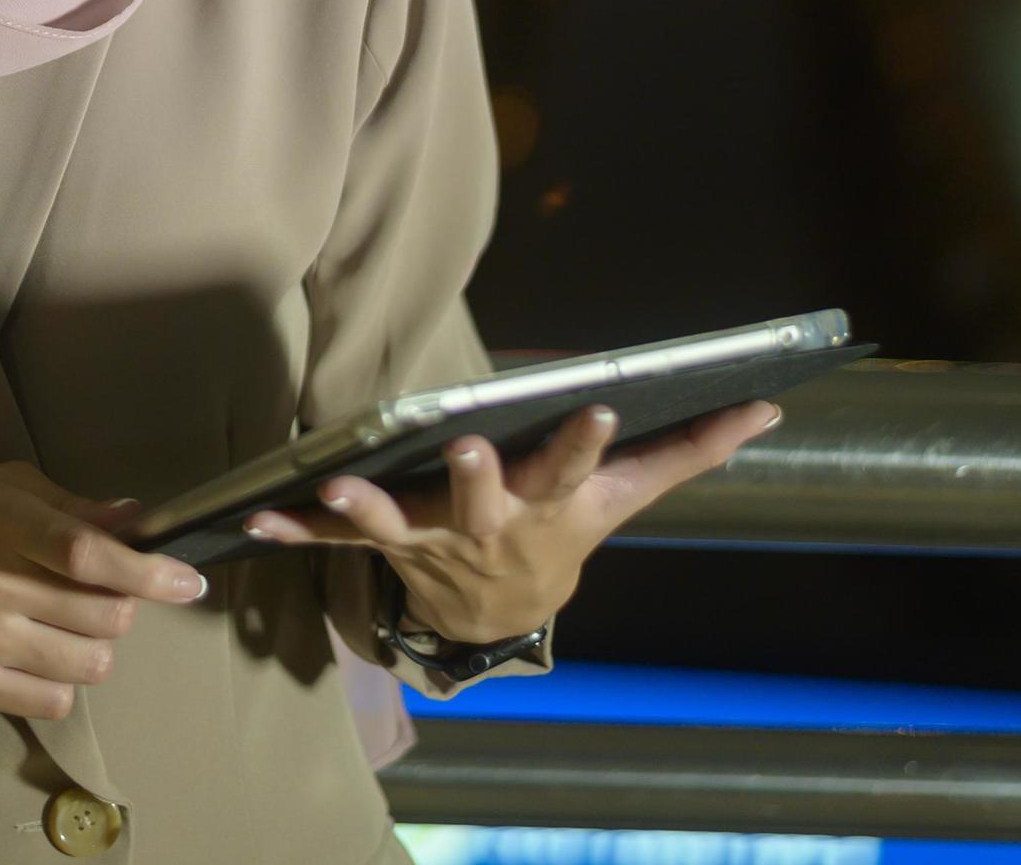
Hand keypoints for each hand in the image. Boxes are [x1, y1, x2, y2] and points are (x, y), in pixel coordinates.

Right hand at [0, 461, 205, 720]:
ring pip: (88, 663)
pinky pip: (52, 702)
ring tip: (71, 622)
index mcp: (1, 526)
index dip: (148, 572)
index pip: (89, 555)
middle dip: (124, 604)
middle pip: (103, 614)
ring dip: (98, 644)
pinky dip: (65, 681)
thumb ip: (68, 506)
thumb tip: (134, 520)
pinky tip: (44, 651)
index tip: (188, 582)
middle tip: (105, 590)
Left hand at [241, 399, 783, 641]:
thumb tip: (765, 405)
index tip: (598, 406)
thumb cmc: (563, 532)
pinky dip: (293, 529)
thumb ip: (687, 450)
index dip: (585, 440)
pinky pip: (330, 544)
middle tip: (467, 448)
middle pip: (481, 501)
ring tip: (338, 489)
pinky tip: (255, 515)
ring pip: (396, 527)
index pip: (575, 468)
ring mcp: (432, 542)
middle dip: (475, 478)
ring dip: (365, 510)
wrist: (499, 615)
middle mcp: (489, 527)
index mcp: (549, 505)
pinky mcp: (382, 548)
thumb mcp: (625, 496)